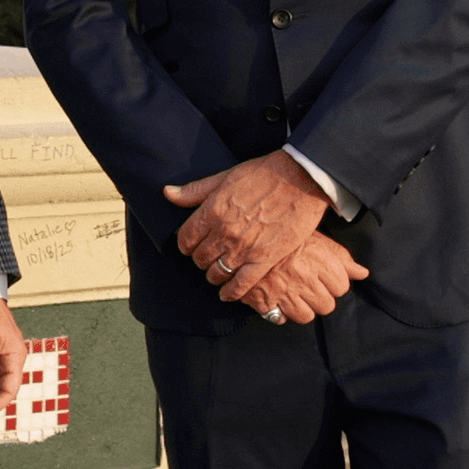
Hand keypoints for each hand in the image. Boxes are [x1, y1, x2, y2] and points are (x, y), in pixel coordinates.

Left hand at [163, 150, 330, 298]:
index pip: (186, 239)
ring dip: (213, 275)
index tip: (191, 245)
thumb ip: (195, 191)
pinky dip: (232, 292)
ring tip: (216, 272)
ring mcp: (244, 248)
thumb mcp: (224, 177)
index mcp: (211, 212)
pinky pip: (242, 284)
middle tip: (206, 258)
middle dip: (200, 259)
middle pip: (200, 257)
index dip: (186, 244)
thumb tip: (167, 193)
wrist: (300, 179)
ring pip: (217, 272)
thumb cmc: (263, 174)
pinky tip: (227, 294)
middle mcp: (224, 233)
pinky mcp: (265, 259)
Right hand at [233, 232, 371, 323]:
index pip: (341, 286)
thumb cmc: (281, 231)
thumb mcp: (313, 237)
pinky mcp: (262, 300)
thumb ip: (339, 256)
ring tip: (294, 295)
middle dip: (320, 298)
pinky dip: (279, 313)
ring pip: (305, 316)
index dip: (334, 283)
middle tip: (309, 287)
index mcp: (318, 260)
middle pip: (326, 305)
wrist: (241, 231)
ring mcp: (283, 291)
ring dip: (302, 308)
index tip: (325, 278)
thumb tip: (362, 273)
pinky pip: (280, 318)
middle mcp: (304, 278)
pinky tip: (277, 300)